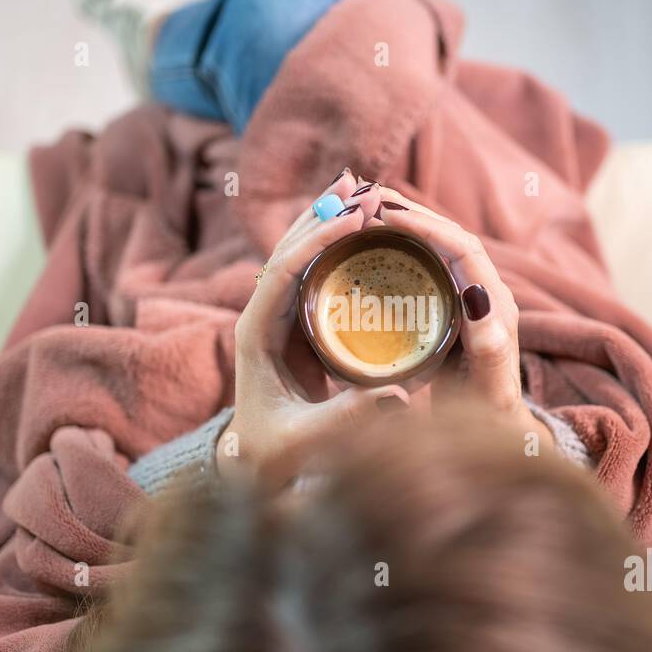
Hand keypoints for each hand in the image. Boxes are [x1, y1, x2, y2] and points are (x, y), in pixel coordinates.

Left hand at [220, 168, 405, 486]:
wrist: (256, 470)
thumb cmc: (275, 458)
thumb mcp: (307, 442)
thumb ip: (347, 420)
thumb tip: (398, 396)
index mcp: (253, 334)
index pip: (282, 271)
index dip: (318, 240)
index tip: (357, 217)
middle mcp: (260, 316)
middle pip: (286, 248)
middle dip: (322, 212)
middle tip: (359, 181)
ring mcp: (275, 317)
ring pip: (297, 253)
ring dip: (326, 217)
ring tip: (358, 185)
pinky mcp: (294, 325)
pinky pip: (312, 272)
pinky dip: (334, 242)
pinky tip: (360, 225)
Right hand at [374, 186, 553, 448]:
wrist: (496, 434)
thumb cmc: (487, 419)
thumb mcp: (489, 389)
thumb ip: (489, 351)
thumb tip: (480, 299)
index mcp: (496, 308)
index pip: (463, 248)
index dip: (427, 226)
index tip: (387, 214)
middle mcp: (487, 294)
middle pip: (450, 236)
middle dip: (412, 212)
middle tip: (366, 196)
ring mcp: (470, 297)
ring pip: (439, 244)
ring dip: (406, 221)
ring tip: (364, 205)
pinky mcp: (454, 304)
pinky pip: (430, 262)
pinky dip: (402, 243)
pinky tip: (371, 237)